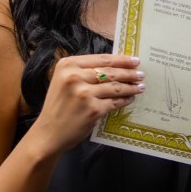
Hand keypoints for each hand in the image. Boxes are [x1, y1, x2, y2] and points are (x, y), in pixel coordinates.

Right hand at [26, 54, 144, 155]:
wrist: (49, 132)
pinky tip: (130, 99)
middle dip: (129, 72)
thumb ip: (83, 72)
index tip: (134, 60)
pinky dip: (124, 100)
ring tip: (140, 86)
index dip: (121, 59)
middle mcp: (74, 77)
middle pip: (110, 71)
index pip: (101, 59)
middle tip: (141, 74)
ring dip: (130, 87)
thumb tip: (114, 66)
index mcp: (68, 65)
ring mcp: (84, 94)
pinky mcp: (93, 110)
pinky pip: (114, 102)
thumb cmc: (58, 106)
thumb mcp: (64, 81)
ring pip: (115, 87)